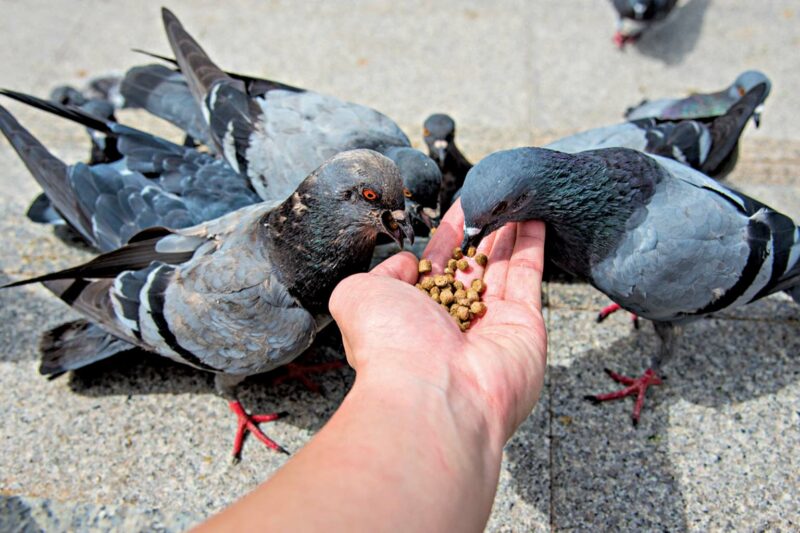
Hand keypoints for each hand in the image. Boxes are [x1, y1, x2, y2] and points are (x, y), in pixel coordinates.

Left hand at [330, 200, 546, 445]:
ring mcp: (492, 324)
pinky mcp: (525, 326)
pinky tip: (533, 215)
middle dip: (483, 231)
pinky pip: (528, 277)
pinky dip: (532, 245)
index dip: (449, 235)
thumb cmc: (389, 345)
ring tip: (516, 198)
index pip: (437, 264)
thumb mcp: (359, 295)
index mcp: (416, 313)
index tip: (461, 206)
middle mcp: (454, 320)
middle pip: (473, 265)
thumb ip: (383, 272)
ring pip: (503, 267)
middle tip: (494, 199)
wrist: (432, 394)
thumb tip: (408, 262)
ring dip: (510, 231)